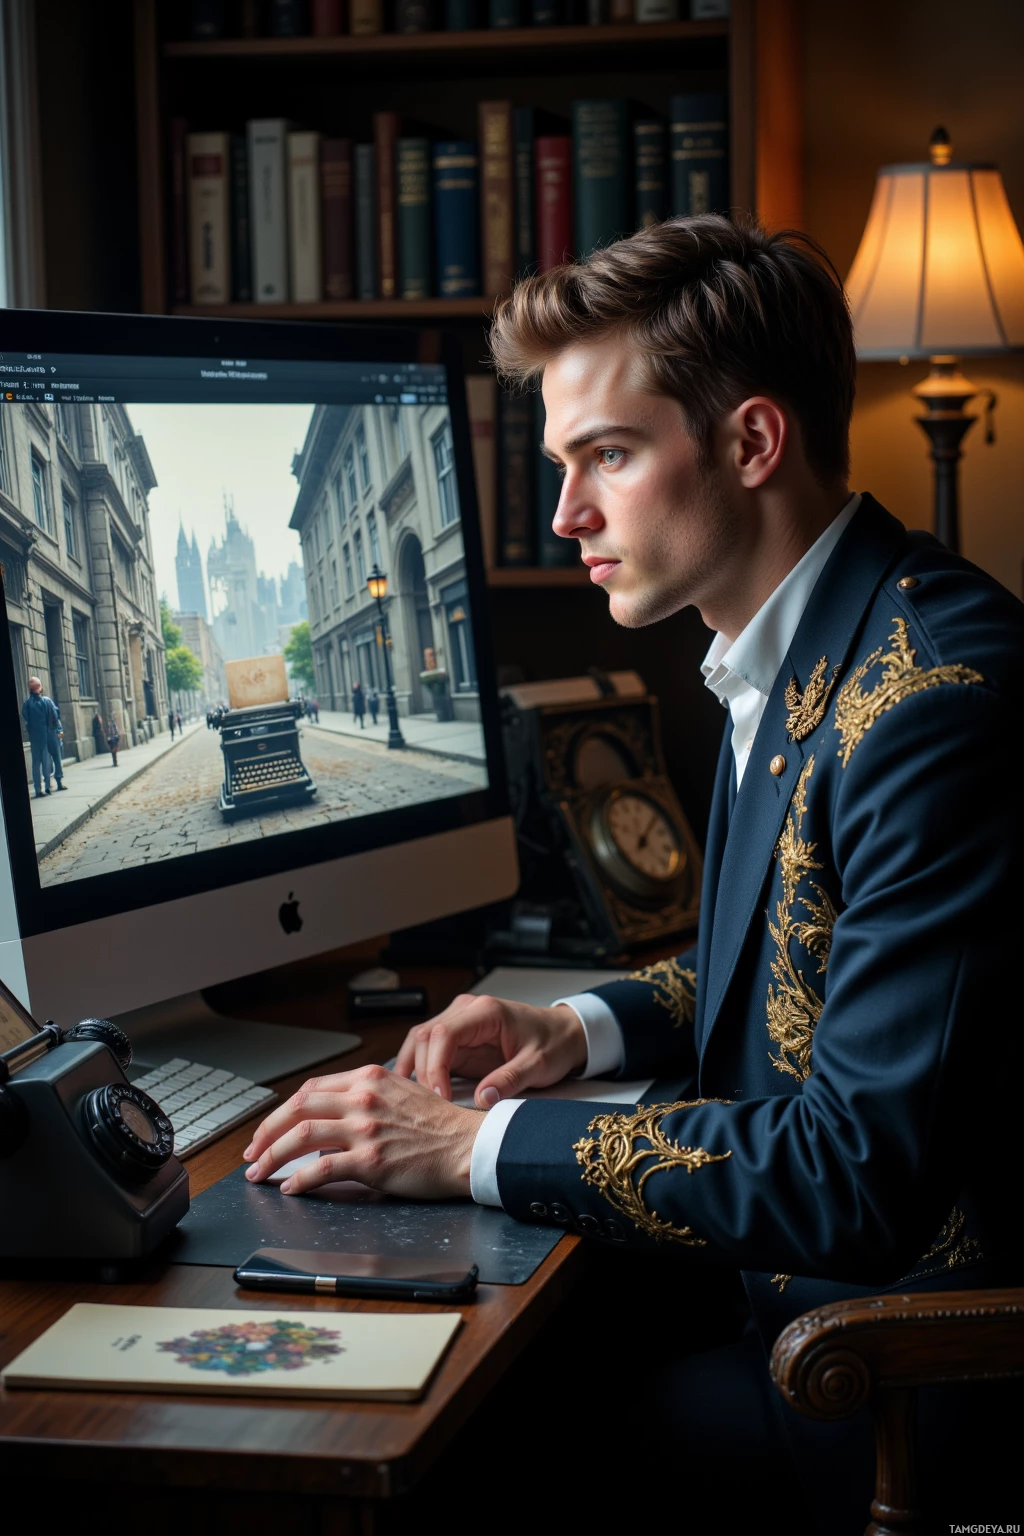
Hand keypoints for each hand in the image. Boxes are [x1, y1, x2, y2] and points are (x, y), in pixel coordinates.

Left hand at [242, 1063, 479, 1199]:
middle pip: (297, 1107)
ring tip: (260, 1172)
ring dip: (273, 1156)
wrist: (468, 1145)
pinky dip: (299, 1178)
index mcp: (368, 1077)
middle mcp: (363, 1097)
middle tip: (253, 1152)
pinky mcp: (371, 1160)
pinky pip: (322, 1168)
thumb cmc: (440, 1125)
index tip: (270, 1129)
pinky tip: (290, 1187)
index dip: (283, 1111)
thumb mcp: (401, 1092)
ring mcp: (365, 1128)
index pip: (311, 1089)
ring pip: (302, 1136)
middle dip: (267, 1132)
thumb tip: (333, 1114)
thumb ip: (366, 1096)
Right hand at [394, 994, 586, 1107]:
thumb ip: (510, 1080)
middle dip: (423, 1072)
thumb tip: (482, 1099)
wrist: (563, 1033)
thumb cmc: (553, 1043)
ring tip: (414, 1100)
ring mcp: (460, 1021)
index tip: (440, 1096)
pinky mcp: (458, 1037)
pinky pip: (429, 1049)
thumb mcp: (538, 1065)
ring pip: (421, 1040)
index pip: (444, 1034)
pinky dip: (419, 1067)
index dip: (435, 1066)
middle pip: (426, 1036)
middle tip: (431, 1106)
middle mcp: (467, 1011)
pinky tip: (416, 1089)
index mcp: (486, 1011)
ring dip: (414, 1068)